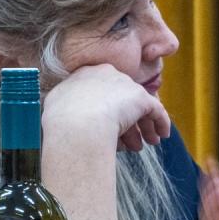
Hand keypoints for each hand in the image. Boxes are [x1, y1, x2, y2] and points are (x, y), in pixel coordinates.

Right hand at [43, 64, 170, 151]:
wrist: (76, 123)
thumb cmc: (60, 121)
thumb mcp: (55, 105)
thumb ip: (66, 104)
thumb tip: (67, 114)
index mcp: (85, 74)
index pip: (102, 92)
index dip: (106, 111)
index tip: (106, 126)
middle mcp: (107, 74)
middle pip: (121, 99)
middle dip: (126, 121)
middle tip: (129, 141)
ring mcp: (125, 85)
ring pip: (138, 107)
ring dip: (143, 127)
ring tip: (143, 145)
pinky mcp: (141, 98)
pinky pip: (156, 110)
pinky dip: (161, 123)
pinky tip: (162, 135)